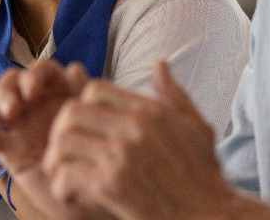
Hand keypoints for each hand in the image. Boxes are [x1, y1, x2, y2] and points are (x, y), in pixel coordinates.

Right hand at [0, 60, 100, 219]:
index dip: (33, 76)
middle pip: (12, 83)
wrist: (90, 202)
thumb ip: (85, 99)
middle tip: (12, 111)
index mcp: (61, 92)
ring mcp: (20, 125)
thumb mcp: (96, 128)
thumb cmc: (99, 162)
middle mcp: (38, 103)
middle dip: (6, 92)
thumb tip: (76, 69)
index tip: (32, 93)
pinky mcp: (7, 148)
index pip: (42, 71)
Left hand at [42, 61, 237, 219]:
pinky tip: (73, 197)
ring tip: (64, 176)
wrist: (213, 218)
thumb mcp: (197, 129)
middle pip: (70, 112)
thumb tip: (160, 64)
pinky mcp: (112, 185)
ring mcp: (123, 155)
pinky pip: (66, 174)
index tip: (85, 132)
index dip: (82, 108)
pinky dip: (62, 187)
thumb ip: (174, 95)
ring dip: (56, 162)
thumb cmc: (205, 179)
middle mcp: (136, 127)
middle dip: (61, 133)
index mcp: (151, 111)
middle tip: (65, 154)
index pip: (94, 90)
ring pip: (62, 142)